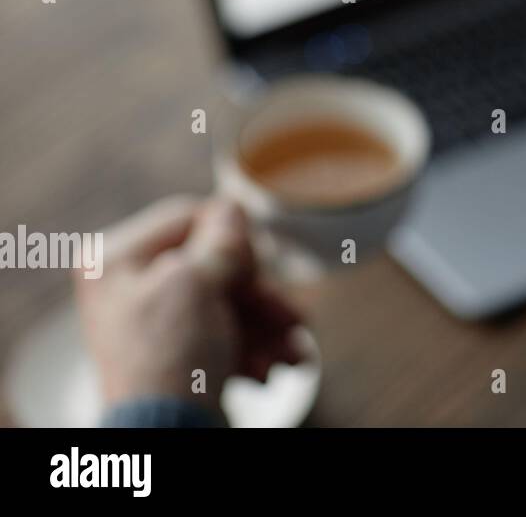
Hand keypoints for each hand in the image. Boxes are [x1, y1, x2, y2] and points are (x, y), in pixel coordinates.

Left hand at [75, 196, 304, 411]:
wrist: (166, 437)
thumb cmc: (169, 359)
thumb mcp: (197, 283)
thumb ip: (220, 239)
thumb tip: (233, 205)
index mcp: (115, 259)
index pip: (188, 217)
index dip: (233, 238)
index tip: (260, 266)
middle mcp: (127, 286)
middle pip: (215, 264)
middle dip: (261, 297)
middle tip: (293, 317)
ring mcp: (151, 321)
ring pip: (228, 301)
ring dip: (267, 326)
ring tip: (291, 353)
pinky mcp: (175, 353)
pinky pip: (224, 332)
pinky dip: (254, 347)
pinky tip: (277, 365)